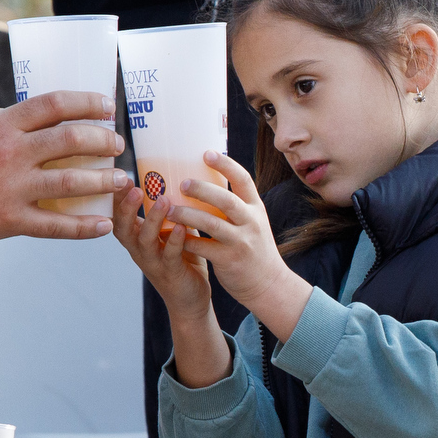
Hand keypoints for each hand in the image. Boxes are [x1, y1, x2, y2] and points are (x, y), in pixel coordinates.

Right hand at [0, 91, 129, 270]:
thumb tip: (27, 116)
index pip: (54, 105)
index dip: (87, 102)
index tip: (107, 106)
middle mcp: (9, 155)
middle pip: (70, 140)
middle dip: (102, 140)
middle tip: (117, 144)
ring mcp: (10, 190)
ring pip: (71, 182)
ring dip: (102, 180)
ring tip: (120, 179)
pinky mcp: (7, 222)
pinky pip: (55, 226)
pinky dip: (83, 228)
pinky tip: (102, 226)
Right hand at [112, 184, 212, 323]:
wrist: (190, 300)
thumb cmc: (182, 261)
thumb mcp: (171, 232)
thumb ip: (171, 212)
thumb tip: (180, 177)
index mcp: (136, 239)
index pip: (119, 216)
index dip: (117, 198)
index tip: (121, 176)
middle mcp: (139, 251)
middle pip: (123, 228)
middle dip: (126, 208)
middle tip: (133, 187)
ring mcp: (153, 263)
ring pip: (145, 241)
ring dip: (153, 220)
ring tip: (163, 200)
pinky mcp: (171, 273)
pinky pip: (170, 255)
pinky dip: (175, 240)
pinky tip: (182, 227)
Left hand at [163, 151, 313, 339]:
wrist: (268, 284)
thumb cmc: (253, 249)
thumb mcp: (252, 222)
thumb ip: (235, 205)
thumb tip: (206, 182)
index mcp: (255, 208)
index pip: (243, 179)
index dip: (225, 164)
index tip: (206, 153)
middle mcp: (250, 222)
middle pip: (225, 199)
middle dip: (202, 189)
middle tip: (181, 183)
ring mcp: (241, 242)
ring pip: (212, 223)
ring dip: (188, 215)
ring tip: (169, 210)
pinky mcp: (230, 260)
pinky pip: (204, 247)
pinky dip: (187, 240)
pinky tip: (171, 235)